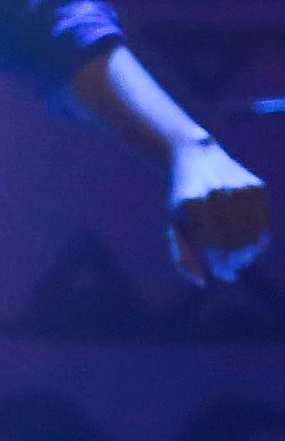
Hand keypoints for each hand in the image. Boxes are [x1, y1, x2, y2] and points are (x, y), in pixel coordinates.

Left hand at [169, 139, 267, 284]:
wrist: (195, 158)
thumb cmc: (183, 201)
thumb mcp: (175, 225)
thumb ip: (184, 256)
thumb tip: (201, 283)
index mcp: (193, 205)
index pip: (214, 246)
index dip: (222, 264)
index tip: (224, 274)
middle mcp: (217, 195)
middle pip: (236, 242)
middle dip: (237, 260)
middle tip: (233, 268)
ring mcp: (239, 188)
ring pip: (254, 233)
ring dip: (250, 251)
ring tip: (242, 257)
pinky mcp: (256, 186)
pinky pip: (264, 220)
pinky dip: (261, 236)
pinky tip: (253, 243)